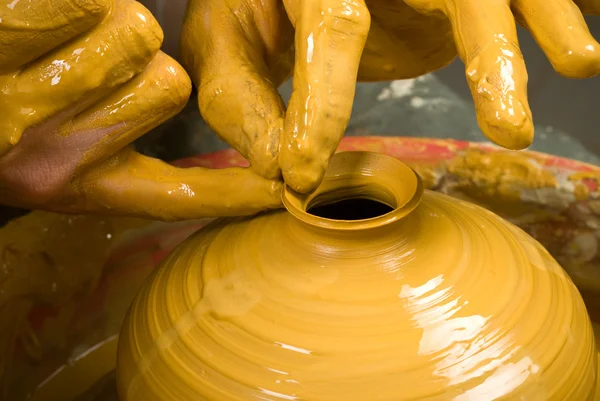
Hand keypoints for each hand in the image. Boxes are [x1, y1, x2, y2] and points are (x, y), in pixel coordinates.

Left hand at [0, 0, 281, 220]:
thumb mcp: (41, 163)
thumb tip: (180, 137)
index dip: (228, 195)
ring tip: (38, 36)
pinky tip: (20, 23)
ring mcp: (33, 102)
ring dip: (104, 20)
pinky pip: (92, 2)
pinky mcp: (11, 36)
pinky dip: (68, 2)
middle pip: (170, 85)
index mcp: (73, 185)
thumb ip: (122, 164)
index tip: (274, 193)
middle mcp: (60, 158)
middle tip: (76, 61)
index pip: (172, 196)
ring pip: (138, 37)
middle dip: (138, 62)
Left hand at [182, 0, 599, 193]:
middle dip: (483, 57)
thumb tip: (277, 168)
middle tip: (509, 129)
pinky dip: (557, 11)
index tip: (307, 174)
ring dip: (540, 28)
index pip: (330, 31)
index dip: (322, 105)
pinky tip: (581, 47)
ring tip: (578, 64)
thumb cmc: (249, 8)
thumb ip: (243, 101)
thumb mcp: (226, 46)